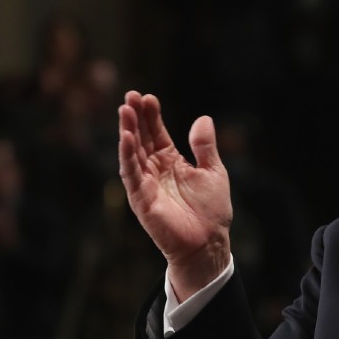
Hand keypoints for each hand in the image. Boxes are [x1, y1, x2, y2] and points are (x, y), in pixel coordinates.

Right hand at [117, 91, 232, 301]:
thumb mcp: (213, 171)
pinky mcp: (141, 199)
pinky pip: (131, 174)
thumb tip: (203, 118)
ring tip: (125, 109)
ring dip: (128, 131)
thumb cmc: (212, 212)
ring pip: (133, 153)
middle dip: (135, 117)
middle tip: (130, 96)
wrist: (209, 243)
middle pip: (142, 139)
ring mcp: (146, 184)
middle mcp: (155, 171)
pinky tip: (126, 137)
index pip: (157, 134)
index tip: (148, 97)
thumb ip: (205, 146)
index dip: (152, 116)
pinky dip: (127, 155)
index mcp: (171, 163)